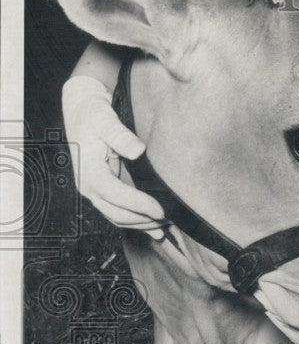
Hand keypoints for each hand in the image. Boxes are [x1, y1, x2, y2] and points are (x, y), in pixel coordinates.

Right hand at [62, 75, 164, 236]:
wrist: (82, 113)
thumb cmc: (94, 114)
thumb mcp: (104, 120)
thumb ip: (119, 135)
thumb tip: (137, 150)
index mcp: (88, 171)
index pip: (115, 195)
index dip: (139, 205)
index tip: (161, 210)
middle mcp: (88, 186)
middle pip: (117, 214)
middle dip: (144, 220)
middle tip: (170, 220)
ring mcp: (94, 192)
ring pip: (118, 218)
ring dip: (142, 225)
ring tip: (167, 227)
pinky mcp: (102, 193)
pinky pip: (119, 214)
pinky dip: (137, 223)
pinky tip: (156, 230)